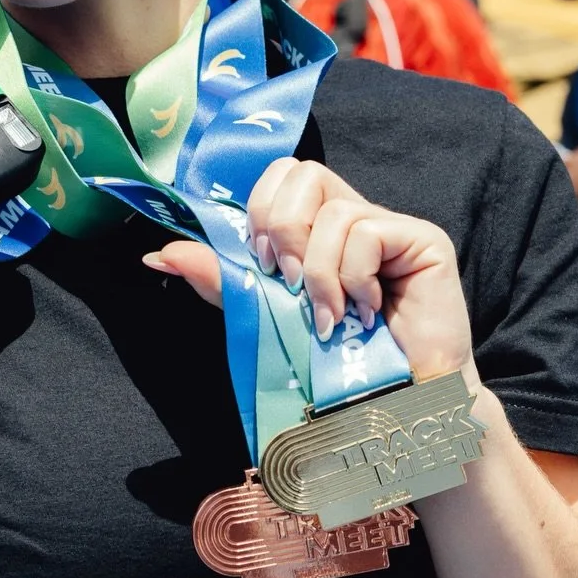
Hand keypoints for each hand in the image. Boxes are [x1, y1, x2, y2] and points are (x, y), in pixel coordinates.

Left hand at [146, 159, 473, 379]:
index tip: (260, 263)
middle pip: (303, 171)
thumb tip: (155, 255)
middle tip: (288, 283)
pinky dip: (351, 279)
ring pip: (334, 210)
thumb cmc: (338, 364)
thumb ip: (221, 280)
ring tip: (328, 317)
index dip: (259, 208)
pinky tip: (365, 313)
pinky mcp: (422, 239)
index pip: (281, 175)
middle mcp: (356, 216)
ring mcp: (392, 226)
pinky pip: (366, 231)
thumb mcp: (267, 314)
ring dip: (319, 273)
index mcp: (319, 228)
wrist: (402, 405)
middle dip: (282, 230)